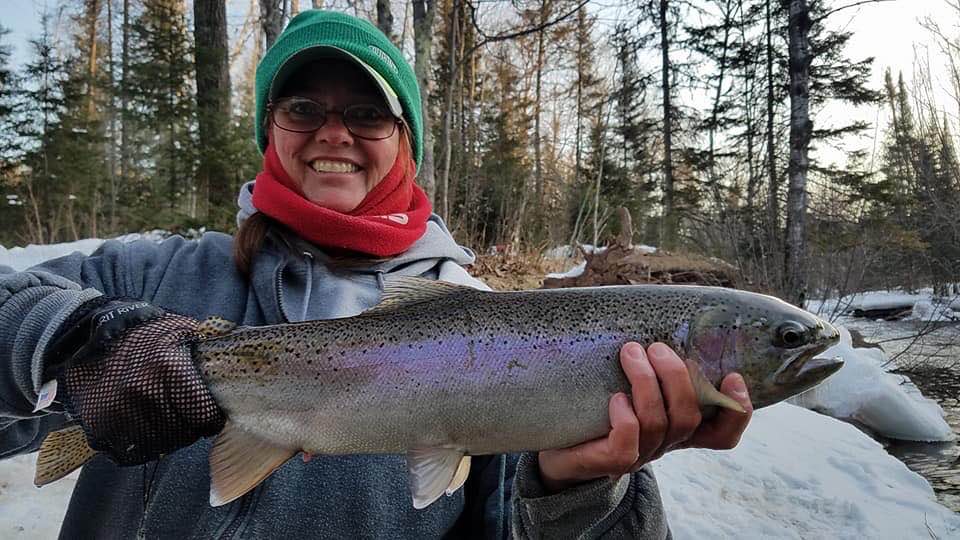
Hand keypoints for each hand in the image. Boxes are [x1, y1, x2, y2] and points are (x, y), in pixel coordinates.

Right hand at [48, 298, 224, 464]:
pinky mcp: (100, 431)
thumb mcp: (180, 331)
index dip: (210, 417)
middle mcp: (141, 392)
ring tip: (163, 416)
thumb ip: (210, 347)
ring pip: (161, 445)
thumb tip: (243, 358)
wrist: (87, 338)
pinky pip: (133, 453)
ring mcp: (117, 414)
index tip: (208, 414)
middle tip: (184, 414)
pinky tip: (143, 424)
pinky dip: (143, 444)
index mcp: (167, 368)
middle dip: (190, 426)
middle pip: (184, 433)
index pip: (204, 415)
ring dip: (167, 436)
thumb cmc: (145, 335)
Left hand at [537, 342, 752, 492]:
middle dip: (677, 377)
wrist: (560, 446)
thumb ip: (651, 362)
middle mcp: (664, 443)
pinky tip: (615, 398)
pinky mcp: (611, 461)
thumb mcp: (631, 382)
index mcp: (677, 427)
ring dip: (646, 383)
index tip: (733, 376)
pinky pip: (628, 443)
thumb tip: (656, 310)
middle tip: (656, 348)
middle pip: (688, 417)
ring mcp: (639, 454)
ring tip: (630, 353)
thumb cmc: (599, 406)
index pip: (723, 434)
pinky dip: (626, 417)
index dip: (737, 411)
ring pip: (659, 424)